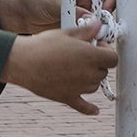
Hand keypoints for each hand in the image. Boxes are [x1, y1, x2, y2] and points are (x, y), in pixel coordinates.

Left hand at [0, 0, 115, 34]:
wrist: (18, 17)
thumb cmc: (33, 1)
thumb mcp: (53, 3)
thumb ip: (73, 11)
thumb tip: (93, 20)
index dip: (108, 3)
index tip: (104, 13)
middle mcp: (83, 4)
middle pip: (104, 13)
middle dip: (104, 22)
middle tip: (99, 31)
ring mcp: (79, 18)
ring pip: (97, 27)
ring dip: (96, 33)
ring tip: (87, 38)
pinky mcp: (74, 31)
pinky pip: (87, 36)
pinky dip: (87, 41)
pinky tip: (80, 44)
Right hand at [0, 22, 117, 115]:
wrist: (24, 62)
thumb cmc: (43, 45)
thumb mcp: (66, 33)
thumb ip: (86, 31)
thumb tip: (98, 26)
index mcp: (91, 56)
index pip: (113, 58)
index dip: (106, 51)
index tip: (96, 47)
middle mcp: (88, 74)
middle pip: (103, 72)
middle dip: (97, 63)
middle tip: (82, 55)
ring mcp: (79, 88)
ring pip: (94, 86)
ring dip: (90, 78)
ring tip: (74, 68)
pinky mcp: (68, 97)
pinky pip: (83, 106)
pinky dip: (90, 109)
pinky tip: (95, 111)